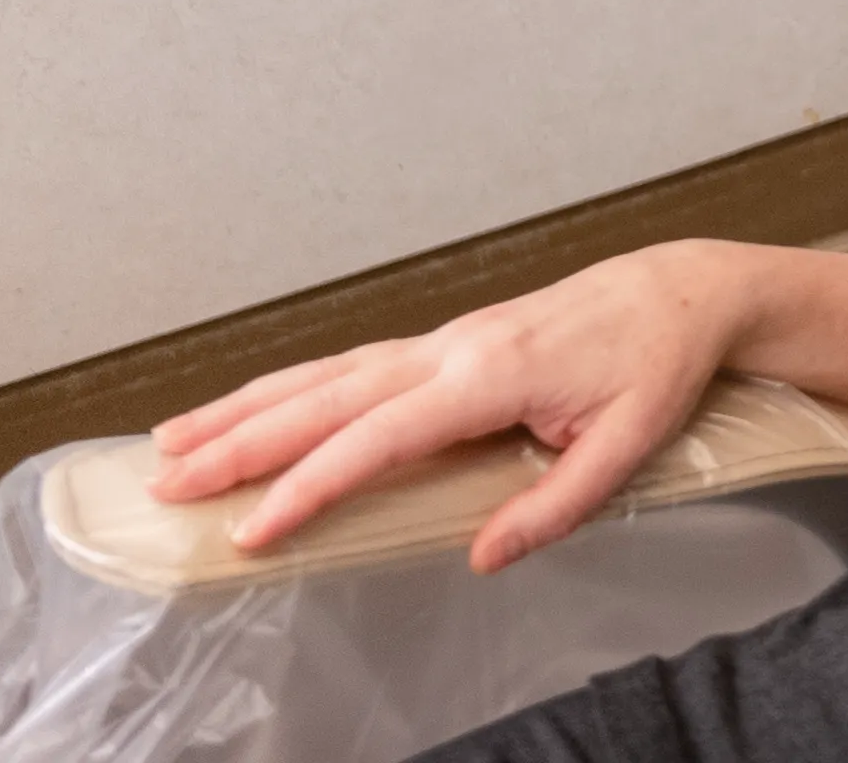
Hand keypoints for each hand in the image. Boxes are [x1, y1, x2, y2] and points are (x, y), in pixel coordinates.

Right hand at [142, 243, 748, 571]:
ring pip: (325, 374)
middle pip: (327, 397)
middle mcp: (451, 349)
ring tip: (170, 442)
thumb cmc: (656, 365)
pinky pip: (348, 367)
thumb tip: (483, 555)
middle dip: (242, 441)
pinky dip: (289, 387)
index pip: (378, 436)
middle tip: (168, 483)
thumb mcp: (628, 443)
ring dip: (246, 407)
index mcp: (490, 375)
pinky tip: (250, 410)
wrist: (679, 291)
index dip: (312, 484)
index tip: (256, 528)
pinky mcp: (443, 344)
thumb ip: (556, 504)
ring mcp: (442, 340)